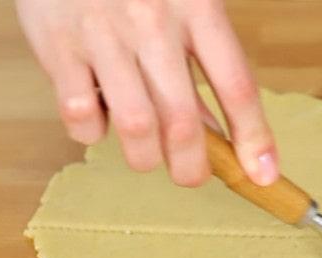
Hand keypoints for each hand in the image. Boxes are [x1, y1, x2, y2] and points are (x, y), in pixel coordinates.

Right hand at [16, 0, 278, 186]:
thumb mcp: (185, 2)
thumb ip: (200, 63)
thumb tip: (216, 133)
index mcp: (199, 6)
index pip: (236, 87)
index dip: (255, 138)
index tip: (264, 176)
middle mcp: (154, 22)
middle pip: (183, 121)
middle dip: (192, 167)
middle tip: (191, 176)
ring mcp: (104, 34)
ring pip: (135, 127)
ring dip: (144, 157)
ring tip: (146, 153)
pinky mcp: (58, 46)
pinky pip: (80, 115)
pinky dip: (92, 133)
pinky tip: (99, 117)